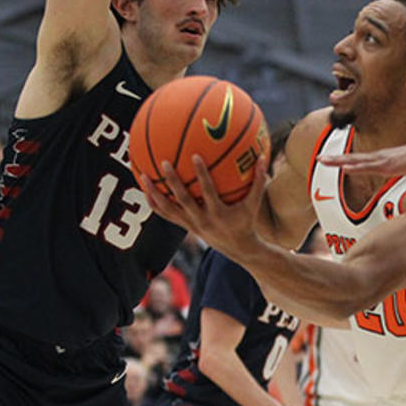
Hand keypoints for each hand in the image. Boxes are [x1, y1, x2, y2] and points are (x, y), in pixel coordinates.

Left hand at [142, 154, 268, 258]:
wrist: (238, 249)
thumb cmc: (246, 222)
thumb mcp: (254, 205)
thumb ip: (259, 183)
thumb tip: (262, 159)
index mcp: (218, 213)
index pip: (207, 191)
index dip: (201, 174)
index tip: (194, 156)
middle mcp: (202, 220)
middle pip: (183, 199)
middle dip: (173, 181)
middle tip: (164, 163)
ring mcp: (191, 224)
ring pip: (168, 209)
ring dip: (155, 193)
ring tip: (144, 176)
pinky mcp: (186, 227)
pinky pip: (166, 215)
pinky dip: (155, 204)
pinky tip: (146, 191)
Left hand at [319, 141, 405, 175]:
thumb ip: (401, 172)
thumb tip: (402, 179)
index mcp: (382, 159)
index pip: (359, 160)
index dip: (344, 160)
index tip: (331, 161)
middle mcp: (379, 157)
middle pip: (352, 159)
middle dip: (335, 159)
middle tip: (318, 159)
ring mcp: (382, 160)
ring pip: (355, 161)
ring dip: (338, 161)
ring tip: (323, 161)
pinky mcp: (387, 166)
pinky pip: (368, 168)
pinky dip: (355, 167)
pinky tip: (344, 168)